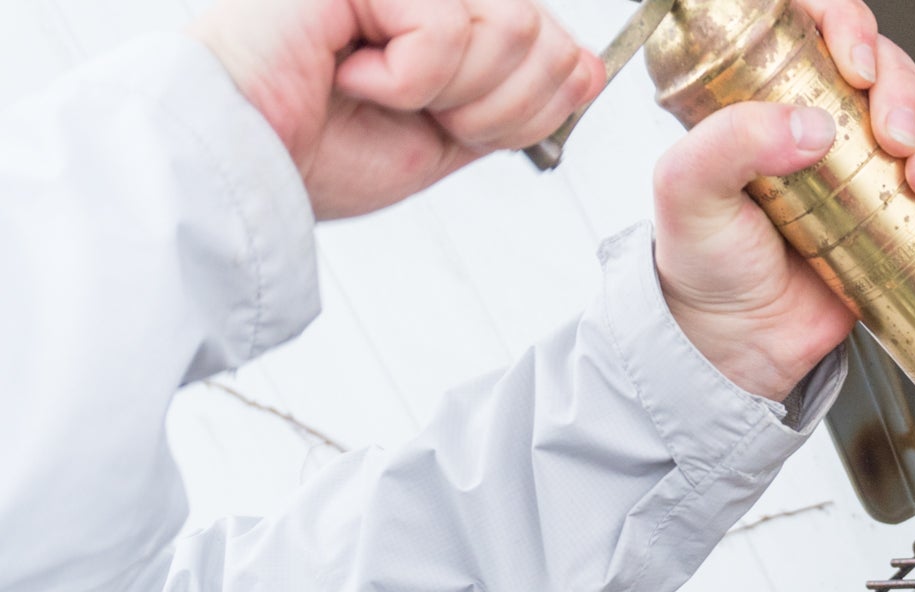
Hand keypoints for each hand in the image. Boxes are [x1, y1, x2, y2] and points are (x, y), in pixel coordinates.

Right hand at [193, 0, 604, 219]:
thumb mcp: (450, 136)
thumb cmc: (319, 151)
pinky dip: (408, 78)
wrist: (240, 166)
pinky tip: (350, 71)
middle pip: (543, 33)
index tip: (457, 126)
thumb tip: (588, 67)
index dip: (530, 105)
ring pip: (512, 27)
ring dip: (454, 93)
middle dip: (495, 106)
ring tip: (381, 91)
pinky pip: (450, 29)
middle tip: (417, 112)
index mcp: (446, 11)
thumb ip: (520, 99)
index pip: (555, 40)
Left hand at [651, 0, 914, 403]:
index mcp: (763, 95)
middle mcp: (819, 120)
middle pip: (882, 65)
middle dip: (902, 91)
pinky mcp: (895, 207)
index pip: (811, 24)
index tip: (854, 65)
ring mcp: (863, 163)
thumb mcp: (687, 191)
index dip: (845, 25)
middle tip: (892, 137)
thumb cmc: (701, 265)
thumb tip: (810, 125)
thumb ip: (732, 143)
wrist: (738, 345)